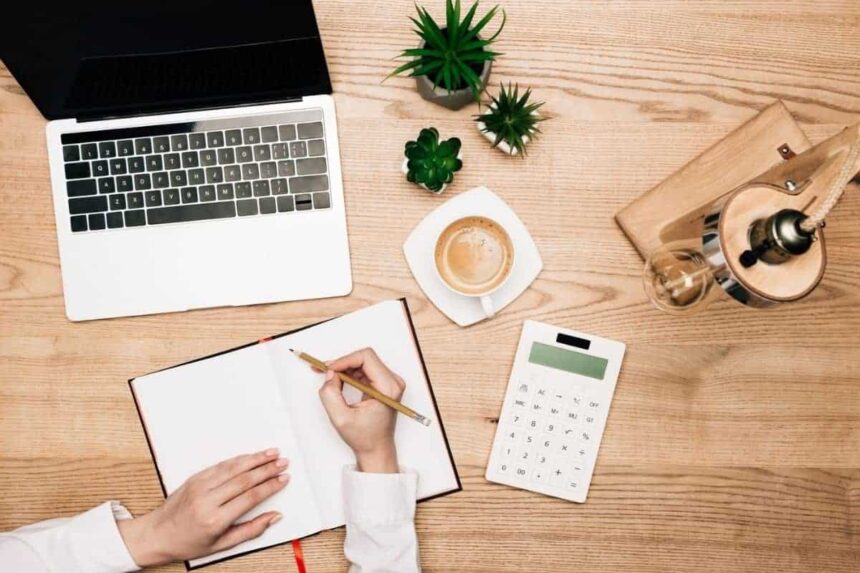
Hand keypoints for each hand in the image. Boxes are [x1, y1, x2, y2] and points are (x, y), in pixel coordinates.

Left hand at [117, 449, 289, 567]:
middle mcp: (207, 500)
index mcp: (215, 520)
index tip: (283, 479)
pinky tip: (250, 456)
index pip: (250, 497)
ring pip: (233, 468)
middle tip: (283, 463)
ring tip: (272, 453)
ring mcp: (200, 486)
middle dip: (267, 469)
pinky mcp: (195, 478)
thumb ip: (251, 530)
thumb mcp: (221, 545)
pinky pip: (220, 465)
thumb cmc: (188, 543)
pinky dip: (238, 459)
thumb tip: (274, 516)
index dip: (270, 486)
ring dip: (255, 459)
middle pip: (244, 479)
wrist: (156, 534)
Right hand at [318, 348, 404, 472]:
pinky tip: (336, 380)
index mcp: (388, 388)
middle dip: (342, 363)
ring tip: (327, 376)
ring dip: (344, 368)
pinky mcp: (383, 384)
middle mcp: (393, 382)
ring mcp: (389, 382)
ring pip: (362, 363)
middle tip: (322, 369)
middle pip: (364, 358)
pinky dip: (349, 373)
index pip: (366, 358)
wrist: (377, 449)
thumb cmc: (364, 438)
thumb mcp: (341, 418)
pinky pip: (364, 370)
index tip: (328, 369)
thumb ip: (331, 394)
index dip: (344, 360)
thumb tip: (330, 374)